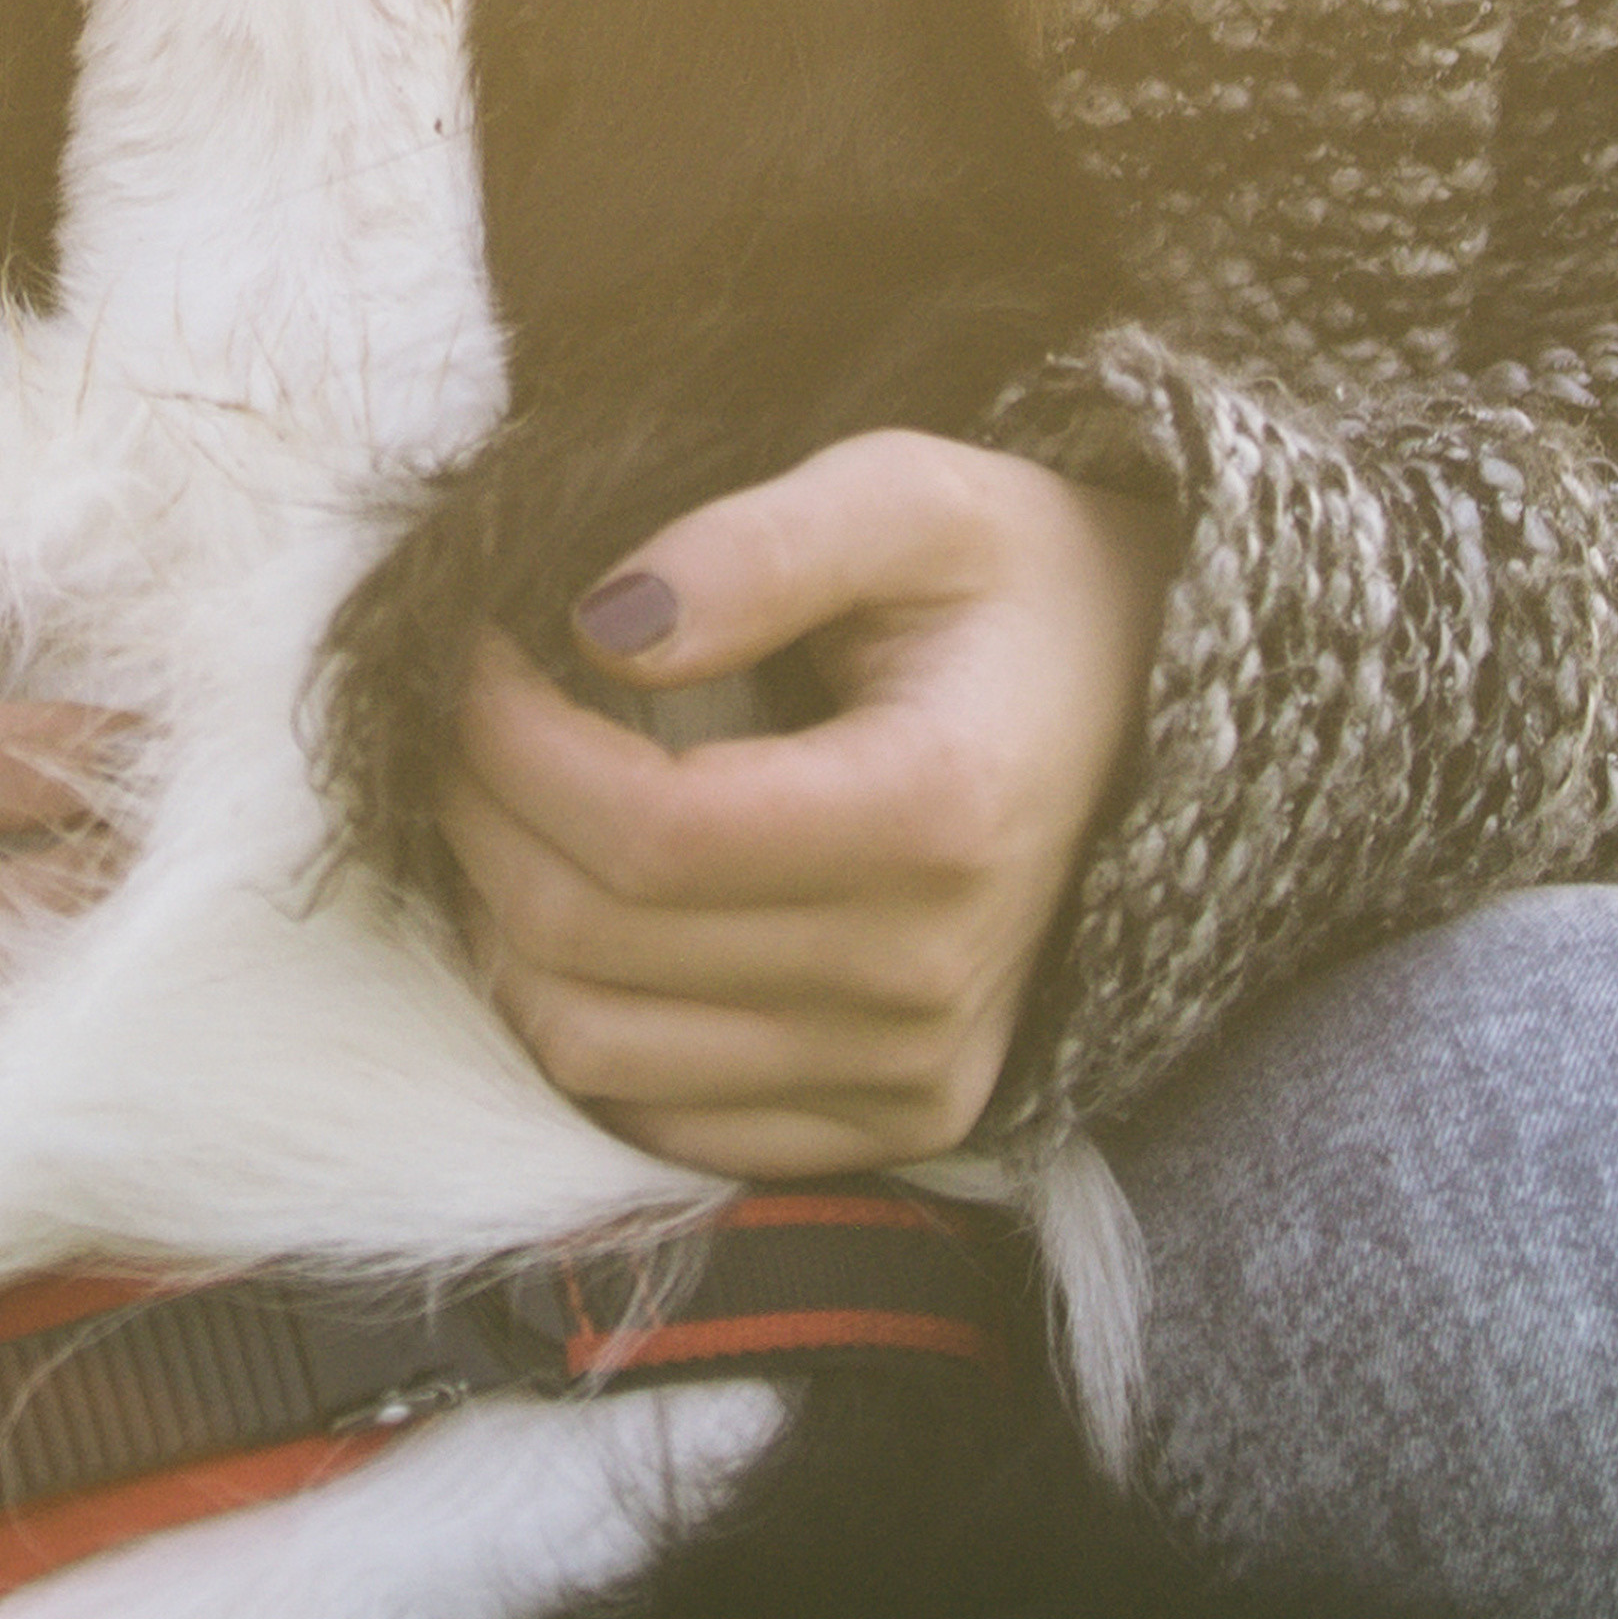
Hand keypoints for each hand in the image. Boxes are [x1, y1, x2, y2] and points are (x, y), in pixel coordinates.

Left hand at [444, 430, 1171, 1176]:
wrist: (1152, 705)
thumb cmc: (1017, 584)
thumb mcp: (913, 497)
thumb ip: (760, 545)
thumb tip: (601, 628)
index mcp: (935, 816)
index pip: (646, 831)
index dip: (510, 744)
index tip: (472, 655)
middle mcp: (926, 976)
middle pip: (596, 942)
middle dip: (482, 817)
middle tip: (465, 722)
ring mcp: (911, 1071)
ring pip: (596, 1050)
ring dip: (504, 926)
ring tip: (512, 810)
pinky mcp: (895, 1122)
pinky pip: (660, 1120)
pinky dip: (588, 1020)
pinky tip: (589, 912)